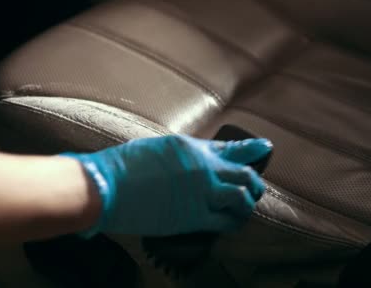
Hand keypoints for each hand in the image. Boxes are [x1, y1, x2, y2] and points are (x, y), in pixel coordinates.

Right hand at [61, 135, 272, 236]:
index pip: (228, 148)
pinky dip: (234, 222)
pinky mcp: (194, 217)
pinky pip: (227, 221)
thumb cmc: (121, 167)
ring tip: (245, 207)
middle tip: (255, 187)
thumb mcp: (153, 149)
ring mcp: (201, 192)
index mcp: (189, 147)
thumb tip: (183, 165)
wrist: (107, 187)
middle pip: (243, 172)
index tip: (263, 148)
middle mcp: (202, 166)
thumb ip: (176, 155)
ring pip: (242, 196)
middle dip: (254, 181)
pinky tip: (232, 222)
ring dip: (247, 202)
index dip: (250, 149)